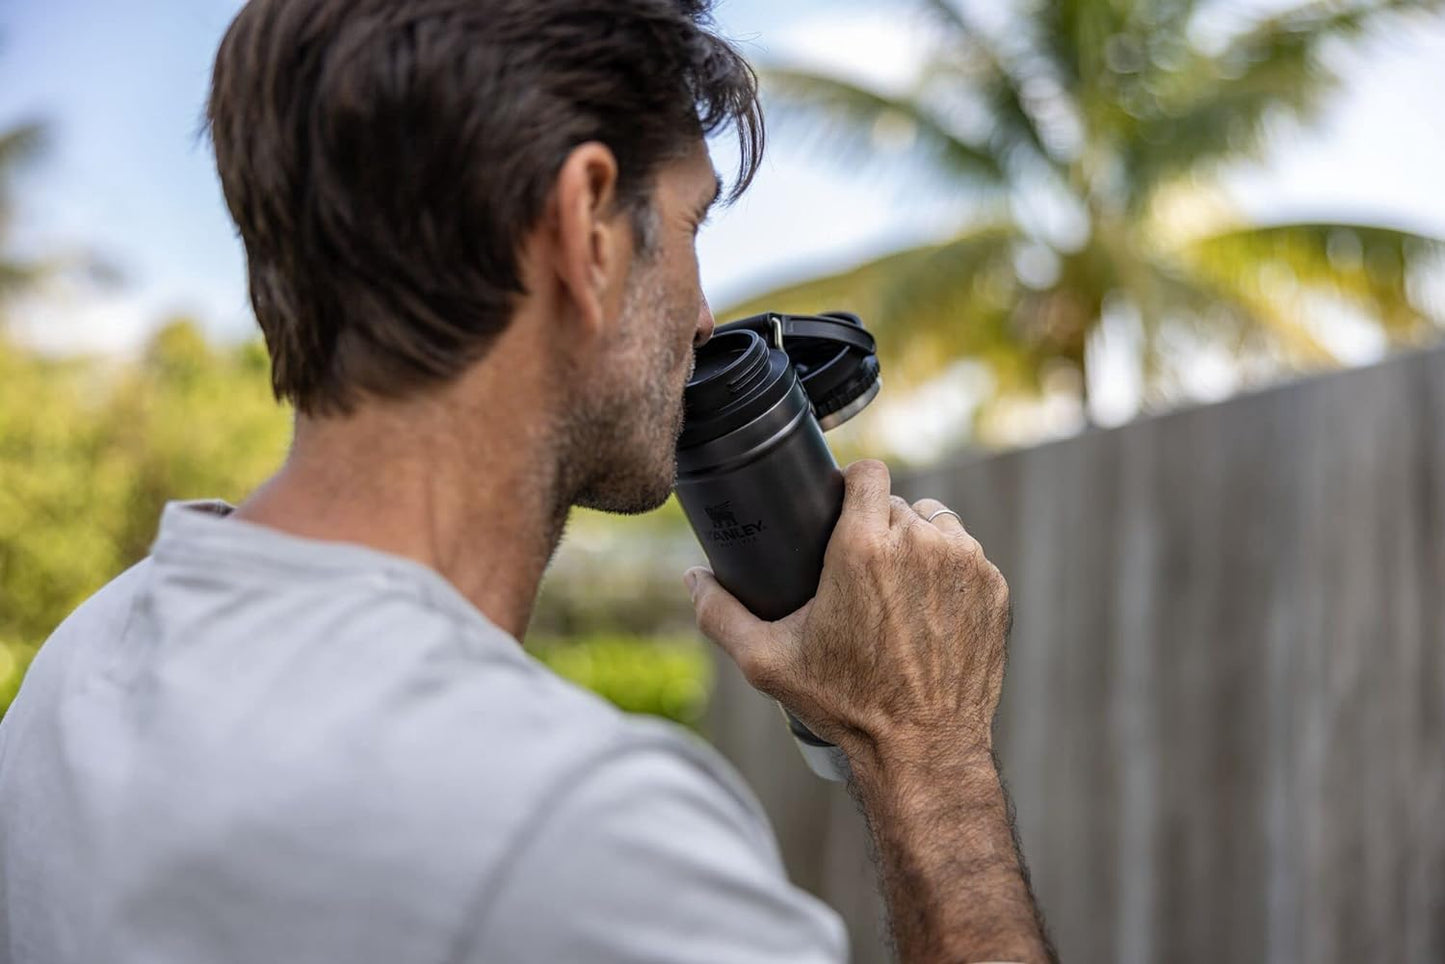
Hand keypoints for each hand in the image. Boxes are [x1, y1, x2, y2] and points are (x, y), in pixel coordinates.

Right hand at [685, 459, 1011, 770]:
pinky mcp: (993, 588)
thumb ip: (720, 614)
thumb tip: (692, 579)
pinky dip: (949, 574)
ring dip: (917, 544)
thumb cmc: (845, 705)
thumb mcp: (767, 662)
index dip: (853, 485)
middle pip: (896, 504)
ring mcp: (964, 564)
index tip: (842, 508)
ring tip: (896, 588)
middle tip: (860, 572)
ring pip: (936, 525)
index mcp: (863, 548)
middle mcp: (919, 544)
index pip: (868, 472)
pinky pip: (967, 557)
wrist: (923, 749)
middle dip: (878, 528)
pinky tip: (928, 610)